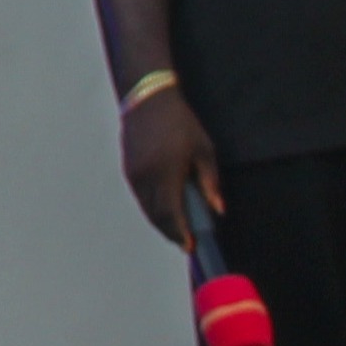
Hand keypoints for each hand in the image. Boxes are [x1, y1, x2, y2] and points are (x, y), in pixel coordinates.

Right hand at [120, 86, 220, 248]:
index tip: (190, 246)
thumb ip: (210, 182)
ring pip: (147, 209)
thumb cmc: (180, 122)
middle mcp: (146, 177)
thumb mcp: (203, 150)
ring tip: (177, 228)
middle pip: (156, 216)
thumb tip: (217, 209)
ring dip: (161, 222)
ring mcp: (133, 174)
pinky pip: (141, 197)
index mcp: (166, 172)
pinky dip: (152, 208)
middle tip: (186, 242)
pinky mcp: (128, 170)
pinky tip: (164, 209)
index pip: (171, 213)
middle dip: (171, 232)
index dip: (181, 233)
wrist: (148, 99)